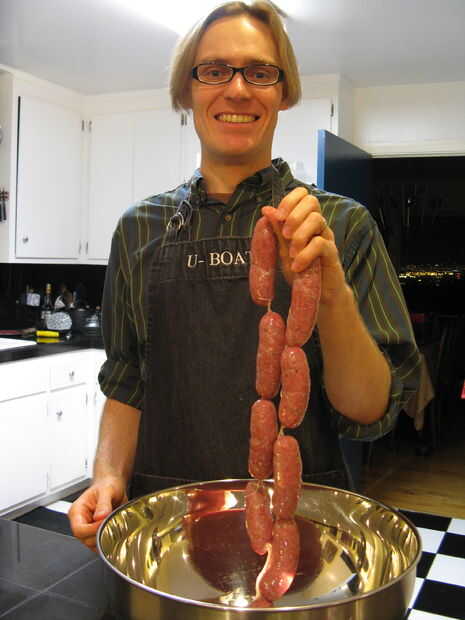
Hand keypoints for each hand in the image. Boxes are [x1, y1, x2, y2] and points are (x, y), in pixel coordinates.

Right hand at [68, 476, 126, 552]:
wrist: (113, 485)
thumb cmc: (107, 485)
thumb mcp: (107, 490)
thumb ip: (103, 503)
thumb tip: (100, 517)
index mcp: (77, 511)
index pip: (78, 529)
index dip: (92, 530)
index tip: (105, 524)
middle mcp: (80, 521)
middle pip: (85, 539)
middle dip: (100, 535)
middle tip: (112, 524)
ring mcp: (88, 529)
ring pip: (92, 544)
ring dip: (104, 538)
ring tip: (114, 525)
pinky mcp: (96, 533)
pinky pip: (100, 543)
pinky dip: (108, 540)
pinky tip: (115, 530)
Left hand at [262, 187, 346, 305]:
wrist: (318, 294)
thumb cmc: (301, 271)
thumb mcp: (283, 251)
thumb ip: (277, 231)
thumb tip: (266, 210)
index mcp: (304, 221)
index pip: (302, 195)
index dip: (289, 200)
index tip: (278, 216)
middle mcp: (317, 225)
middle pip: (312, 201)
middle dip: (294, 215)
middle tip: (285, 235)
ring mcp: (326, 237)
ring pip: (317, 219)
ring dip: (299, 236)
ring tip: (291, 254)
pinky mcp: (332, 252)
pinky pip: (321, 243)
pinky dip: (306, 254)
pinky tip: (297, 266)